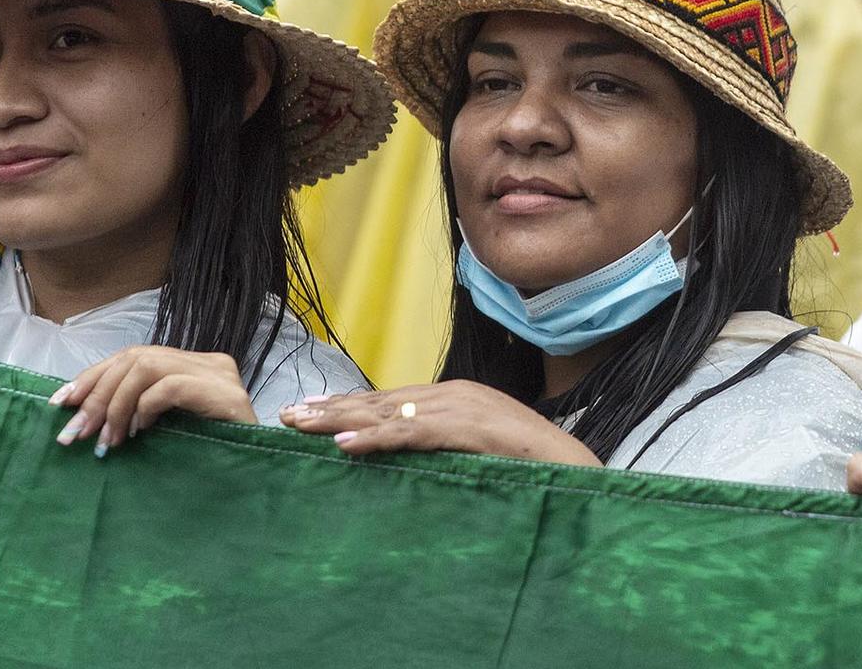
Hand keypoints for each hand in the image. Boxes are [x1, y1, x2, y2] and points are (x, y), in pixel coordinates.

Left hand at [49, 346, 256, 455]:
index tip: (61, 403)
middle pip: (135, 357)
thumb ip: (139, 412)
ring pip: (147, 366)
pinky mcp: (227, 394)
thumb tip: (82, 412)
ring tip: (106, 440)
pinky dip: (145, 408)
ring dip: (116, 404)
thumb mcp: (166, 431)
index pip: (132, 356)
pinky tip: (139, 433)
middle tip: (75, 433)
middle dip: (97, 395)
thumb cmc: (208, 463)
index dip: (92, 377)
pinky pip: (170, 386)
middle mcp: (209, 362)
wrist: (256, 485)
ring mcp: (220, 375)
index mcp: (193, 366)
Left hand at [279, 381, 601, 466]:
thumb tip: (410, 456)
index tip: (308, 411)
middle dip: (331, 408)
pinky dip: (376, 438)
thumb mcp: (478, 448)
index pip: (389, 399)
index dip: (346, 405)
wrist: (574, 467)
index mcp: (454, 397)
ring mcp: (460, 409)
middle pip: (379, 400)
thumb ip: (446, 444)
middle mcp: (452, 395)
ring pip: (388, 413)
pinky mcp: (468, 430)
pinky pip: (413, 434)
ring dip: (340, 420)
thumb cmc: (529, 464)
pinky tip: (345, 445)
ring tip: (300, 426)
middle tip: (287, 416)